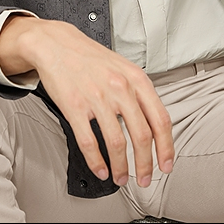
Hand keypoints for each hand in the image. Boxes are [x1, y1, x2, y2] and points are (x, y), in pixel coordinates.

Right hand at [0, 15, 173, 187]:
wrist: (57, 44)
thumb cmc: (90, 58)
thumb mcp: (124, 68)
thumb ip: (140, 93)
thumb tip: (153, 125)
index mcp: (136, 79)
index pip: (160, 119)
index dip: (166, 148)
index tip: (166, 165)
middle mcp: (120, 88)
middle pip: (142, 136)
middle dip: (145, 164)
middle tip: (144, 179)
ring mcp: (97, 98)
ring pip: (117, 143)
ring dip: (121, 168)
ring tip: (120, 178)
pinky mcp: (75, 107)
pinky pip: (89, 142)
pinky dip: (97, 162)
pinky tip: (100, 169)